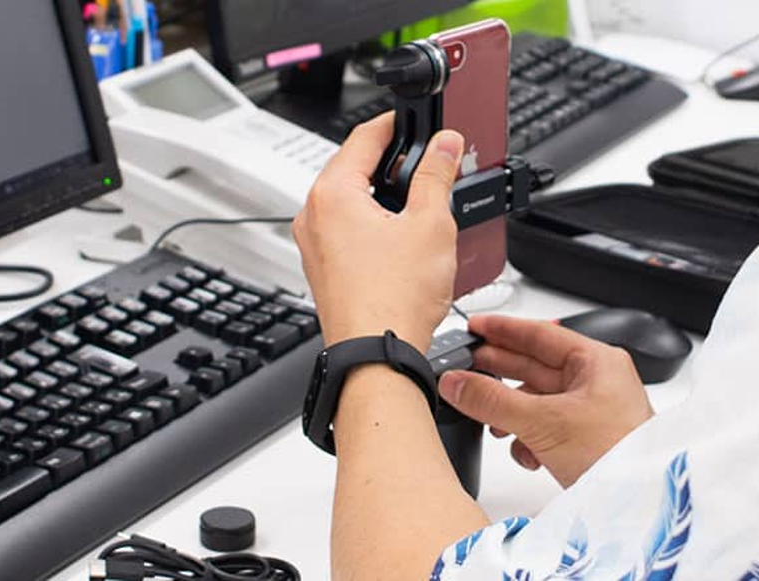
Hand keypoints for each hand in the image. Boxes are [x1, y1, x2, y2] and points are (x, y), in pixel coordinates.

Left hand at [293, 114, 464, 351]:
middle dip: (392, 163)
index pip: (363, 136)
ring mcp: (314, 246)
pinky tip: (402, 240)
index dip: (396, 123)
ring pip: (350, 202)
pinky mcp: (324, 270)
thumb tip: (444, 145)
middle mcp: (313, 217)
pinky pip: (347, 232)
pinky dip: (373, 225)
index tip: (417, 121)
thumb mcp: (430, 223)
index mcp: (332, 194)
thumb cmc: (393, 299)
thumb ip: (437, 175)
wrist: (376, 354)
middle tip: (427, 163)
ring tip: (420, 204)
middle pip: (354, 169)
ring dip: (383, 196)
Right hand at [438, 315, 654, 486]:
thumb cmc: (616, 454)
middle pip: (536, 366)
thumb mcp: (543, 421)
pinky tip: (523, 452)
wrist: (639, 500)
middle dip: (500, 372)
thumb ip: (493, 401)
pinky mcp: (586, 441)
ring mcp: (593, 413)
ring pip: (539, 401)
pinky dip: (529, 439)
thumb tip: (457, 383)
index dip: (504, 329)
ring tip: (489, 421)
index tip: (475, 326)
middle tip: (466, 368)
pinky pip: (547, 428)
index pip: (541, 334)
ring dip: (511, 413)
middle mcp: (597, 382)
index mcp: (596, 362)